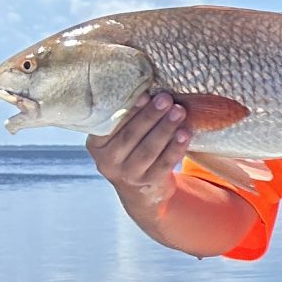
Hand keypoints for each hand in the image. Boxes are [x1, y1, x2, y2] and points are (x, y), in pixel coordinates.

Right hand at [88, 94, 191, 208]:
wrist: (140, 192)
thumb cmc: (132, 151)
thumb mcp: (120, 137)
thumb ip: (127, 119)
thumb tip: (150, 89)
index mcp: (96, 144)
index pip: (113, 125)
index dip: (131, 109)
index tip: (146, 93)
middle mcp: (107, 161)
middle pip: (131, 135)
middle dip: (151, 115)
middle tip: (166, 99)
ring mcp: (127, 174)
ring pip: (148, 149)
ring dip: (165, 128)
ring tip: (179, 111)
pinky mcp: (148, 182)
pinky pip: (164, 163)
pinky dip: (176, 147)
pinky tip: (185, 133)